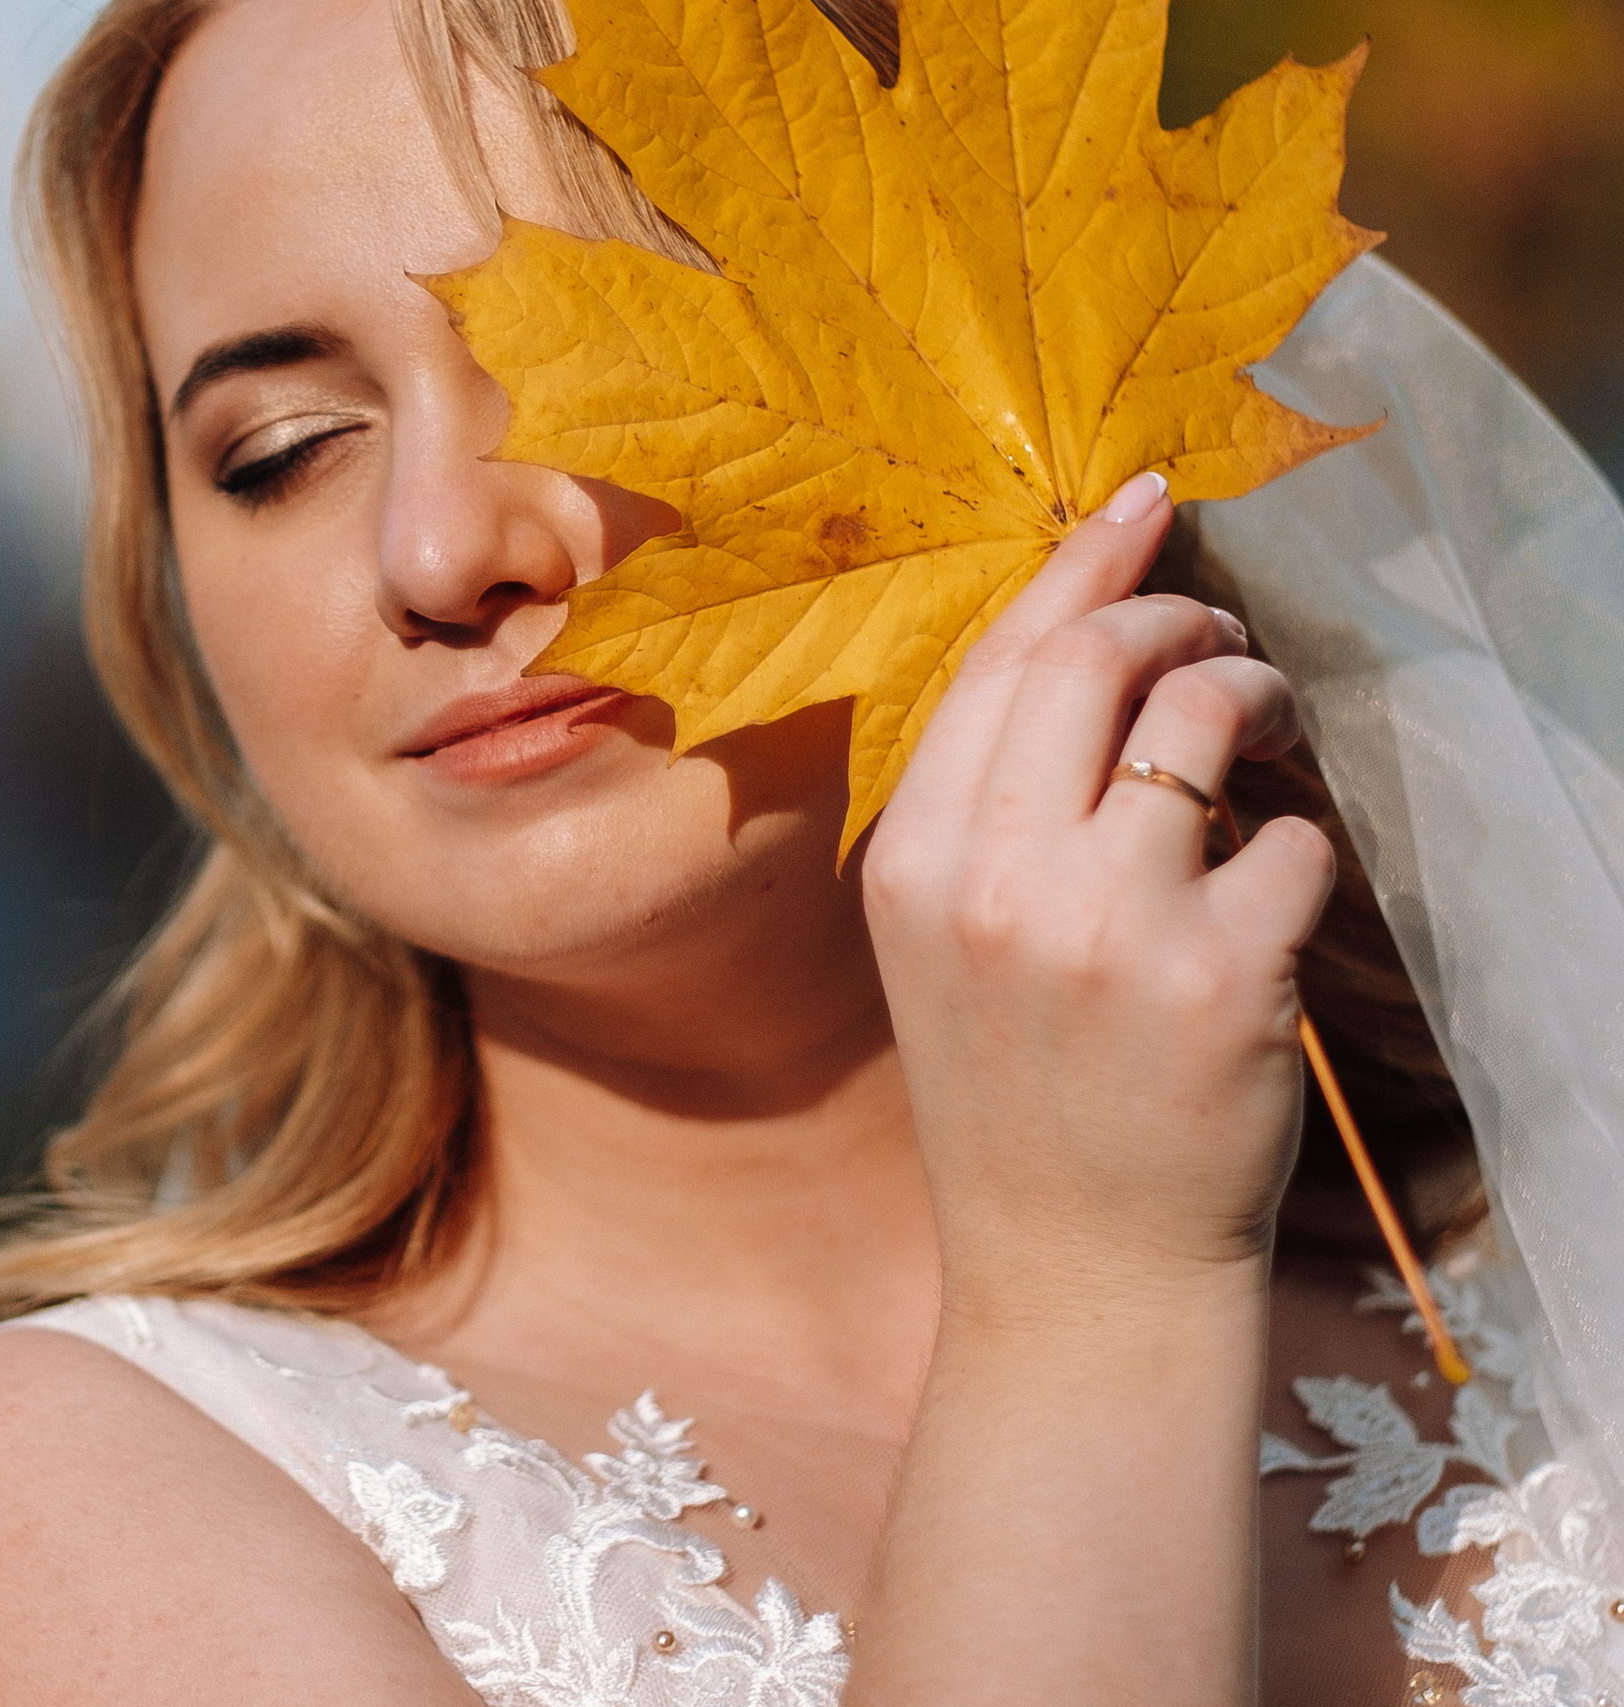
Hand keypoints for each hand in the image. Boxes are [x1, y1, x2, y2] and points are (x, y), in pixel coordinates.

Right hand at [861, 474, 1336, 1312]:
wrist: (1074, 1264)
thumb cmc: (1013, 1094)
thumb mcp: (940, 946)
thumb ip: (982, 812)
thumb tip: (1082, 657)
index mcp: (916, 863)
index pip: (1000, 661)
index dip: (1081, 563)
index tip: (1141, 503)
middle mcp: (997, 882)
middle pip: (1095, 658)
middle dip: (1175, 612)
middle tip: (1216, 630)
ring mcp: (1107, 928)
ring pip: (1204, 717)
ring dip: (1256, 692)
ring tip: (1267, 723)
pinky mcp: (1220, 978)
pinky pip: (1292, 840)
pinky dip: (1299, 842)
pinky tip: (1273, 888)